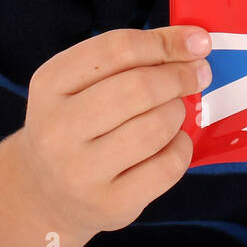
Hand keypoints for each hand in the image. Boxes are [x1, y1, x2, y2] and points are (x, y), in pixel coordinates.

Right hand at [15, 25, 211, 239]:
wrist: (47, 194)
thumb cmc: (78, 123)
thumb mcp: (84, 81)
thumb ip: (131, 57)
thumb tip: (194, 43)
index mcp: (50, 84)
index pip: (118, 49)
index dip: (166, 41)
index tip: (198, 41)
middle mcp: (57, 129)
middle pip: (139, 88)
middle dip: (180, 76)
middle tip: (199, 74)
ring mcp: (81, 172)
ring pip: (156, 126)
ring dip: (178, 111)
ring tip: (174, 110)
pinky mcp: (109, 205)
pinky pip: (168, 166)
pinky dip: (181, 146)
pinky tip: (172, 142)